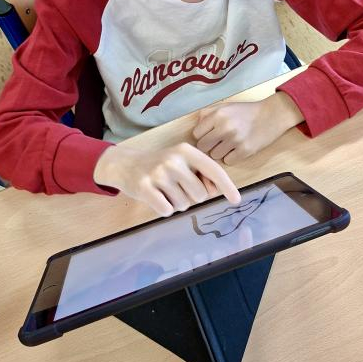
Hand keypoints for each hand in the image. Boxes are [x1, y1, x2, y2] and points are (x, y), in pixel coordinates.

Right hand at [93, 141, 240, 216]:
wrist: (126, 164)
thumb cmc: (161, 165)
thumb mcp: (182, 161)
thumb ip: (201, 174)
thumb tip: (216, 191)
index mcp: (187, 151)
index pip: (214, 171)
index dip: (227, 187)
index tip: (237, 200)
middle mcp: (174, 160)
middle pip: (200, 195)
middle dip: (192, 197)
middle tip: (177, 188)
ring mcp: (158, 174)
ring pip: (183, 205)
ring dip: (177, 204)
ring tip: (165, 191)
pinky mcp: (144, 188)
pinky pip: (167, 210)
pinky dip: (165, 209)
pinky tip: (157, 197)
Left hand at [192, 92, 303, 164]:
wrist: (272, 115)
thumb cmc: (247, 111)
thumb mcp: (226, 106)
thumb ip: (208, 114)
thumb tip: (196, 128)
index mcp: (218, 115)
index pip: (196, 134)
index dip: (202, 135)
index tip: (210, 135)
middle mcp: (224, 127)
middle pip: (203, 147)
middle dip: (209, 146)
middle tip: (218, 142)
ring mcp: (235, 140)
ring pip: (215, 156)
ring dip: (220, 152)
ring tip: (230, 144)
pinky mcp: (245, 151)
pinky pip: (228, 161)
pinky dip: (232, 157)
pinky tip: (238, 148)